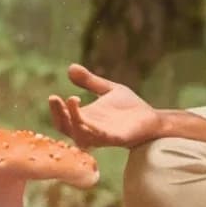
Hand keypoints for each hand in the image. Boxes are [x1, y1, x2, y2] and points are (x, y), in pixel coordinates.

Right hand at [47, 63, 161, 148]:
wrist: (152, 117)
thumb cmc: (130, 107)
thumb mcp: (107, 89)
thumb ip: (90, 81)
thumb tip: (70, 68)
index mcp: (86, 119)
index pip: (63, 120)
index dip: (56, 111)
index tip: (53, 96)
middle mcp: (90, 129)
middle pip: (66, 128)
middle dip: (58, 114)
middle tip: (55, 98)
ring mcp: (102, 136)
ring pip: (80, 135)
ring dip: (73, 119)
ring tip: (72, 100)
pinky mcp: (116, 139)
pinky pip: (100, 138)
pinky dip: (91, 130)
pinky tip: (86, 117)